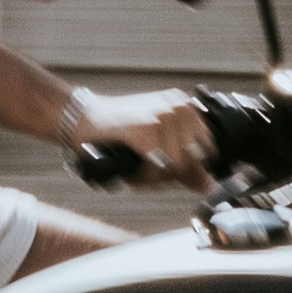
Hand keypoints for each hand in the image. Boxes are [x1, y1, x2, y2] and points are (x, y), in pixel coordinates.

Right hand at [65, 83, 216, 185]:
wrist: (83, 118)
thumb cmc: (121, 132)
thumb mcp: (157, 144)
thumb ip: (186, 165)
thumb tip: (209, 186)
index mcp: (186, 106)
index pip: (208, 149)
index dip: (189, 169)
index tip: (168, 170)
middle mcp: (179, 107)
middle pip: (192, 162)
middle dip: (171, 177)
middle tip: (147, 174)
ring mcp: (164, 117)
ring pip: (176, 169)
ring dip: (155, 180)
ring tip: (138, 172)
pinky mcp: (146, 130)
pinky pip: (158, 170)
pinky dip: (144, 179)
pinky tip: (132, 172)